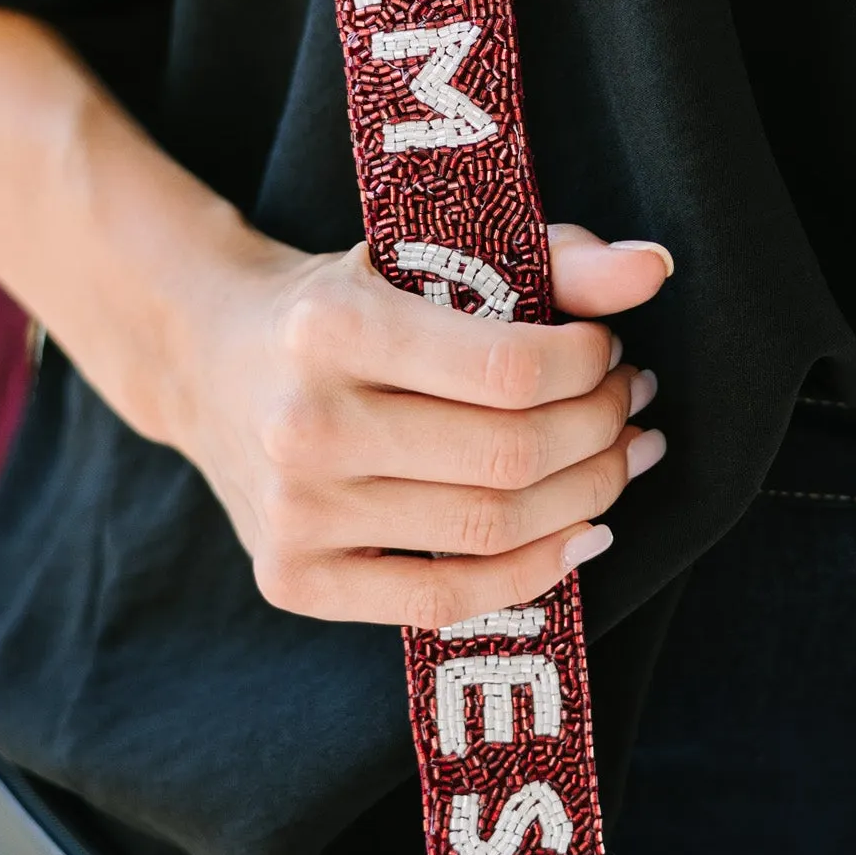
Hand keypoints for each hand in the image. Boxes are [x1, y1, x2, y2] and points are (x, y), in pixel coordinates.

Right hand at [160, 219, 671, 626]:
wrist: (203, 356)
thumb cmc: (336, 302)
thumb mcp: (422, 253)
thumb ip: (547, 258)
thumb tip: (652, 270)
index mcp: (332, 327)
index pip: (510, 368)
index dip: (589, 366)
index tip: (608, 352)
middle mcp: (303, 425)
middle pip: (510, 455)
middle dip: (600, 433)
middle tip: (630, 407)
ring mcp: (293, 512)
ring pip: (489, 530)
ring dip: (585, 497)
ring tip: (617, 459)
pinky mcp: (289, 578)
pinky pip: (441, 601)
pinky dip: (529, 575)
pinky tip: (578, 536)